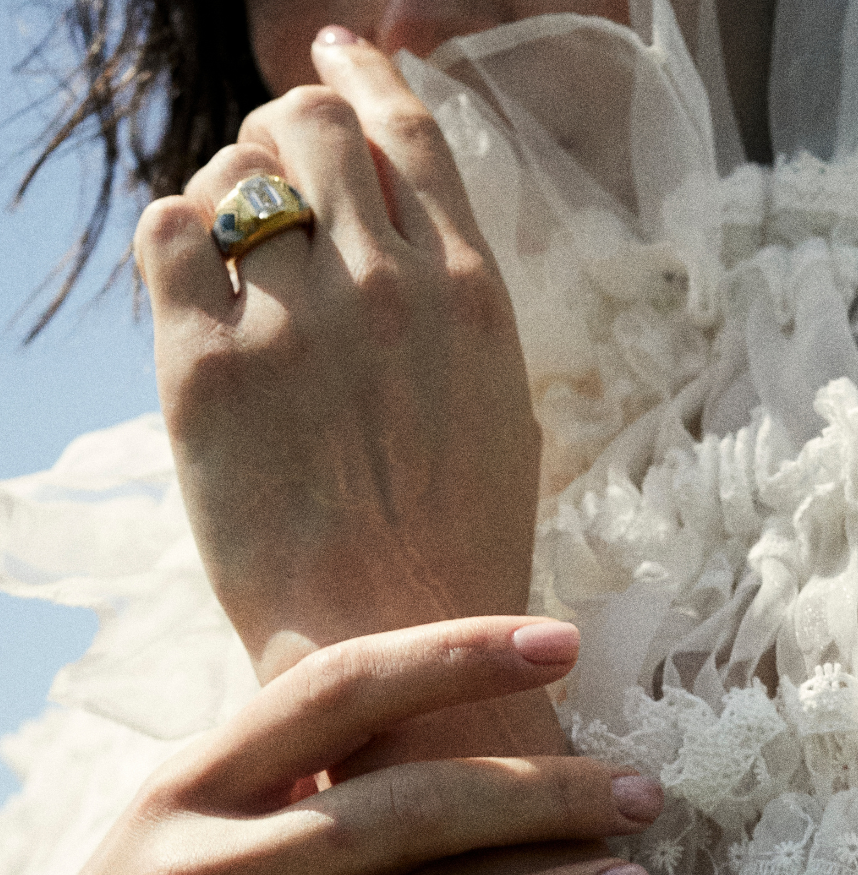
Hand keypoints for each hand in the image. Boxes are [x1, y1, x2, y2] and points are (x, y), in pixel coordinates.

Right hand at [0, 618, 660, 874]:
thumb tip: (415, 706)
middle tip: (639, 791)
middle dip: (542, 792)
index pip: (338, 686)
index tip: (560, 642)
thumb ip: (276, 775)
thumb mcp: (172, 832)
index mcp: (188, 786)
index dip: (456, 652)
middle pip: (408, 806)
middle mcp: (197, 867)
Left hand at [135, 36, 538, 678]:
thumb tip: (405, 234)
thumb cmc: (458, 543)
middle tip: (274, 166)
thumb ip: (457, 307)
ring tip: (237, 236)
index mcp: (472, 294)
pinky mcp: (209, 368)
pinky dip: (177, 235)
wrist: (399, 641)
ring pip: (238, 167)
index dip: (369, 73)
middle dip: (288, 128)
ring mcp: (298, 323)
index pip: (413, 132)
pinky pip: (169, 231)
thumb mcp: (498, 407)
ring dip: (232, 183)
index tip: (341, 48)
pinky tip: (196, 278)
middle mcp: (389, 287)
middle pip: (316, 124)